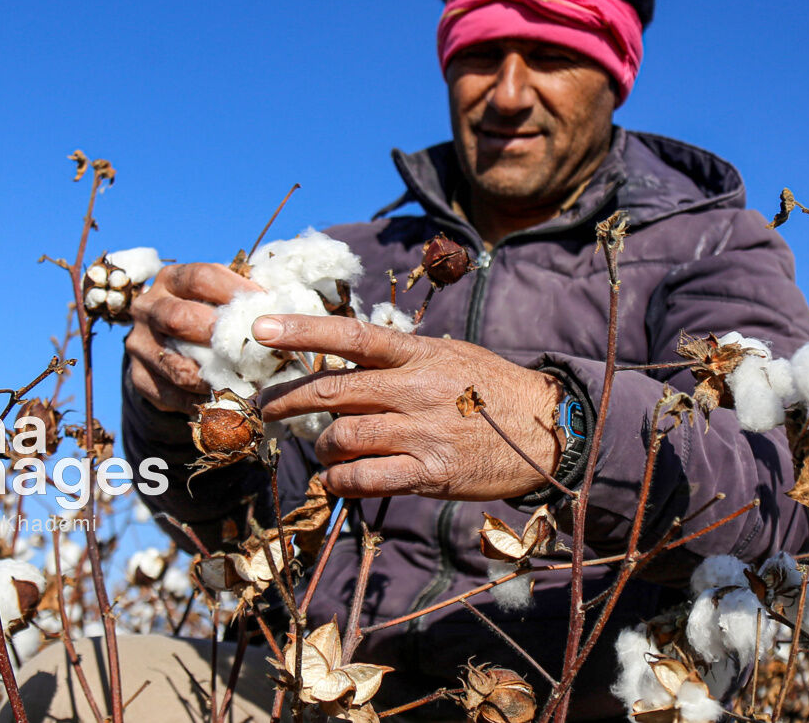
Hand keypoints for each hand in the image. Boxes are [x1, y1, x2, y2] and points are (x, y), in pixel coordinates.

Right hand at [125, 263, 261, 412]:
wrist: (168, 347)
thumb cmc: (208, 315)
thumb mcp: (220, 297)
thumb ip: (244, 298)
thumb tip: (283, 308)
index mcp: (171, 280)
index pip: (200, 277)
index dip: (234, 290)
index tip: (264, 305)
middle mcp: (148, 308)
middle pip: (179, 318)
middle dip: (219, 335)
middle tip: (251, 348)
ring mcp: (139, 345)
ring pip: (178, 365)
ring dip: (216, 377)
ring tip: (249, 382)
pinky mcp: (139, 378)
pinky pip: (173, 395)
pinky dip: (204, 401)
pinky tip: (230, 400)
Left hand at [253, 313, 563, 500]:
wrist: (547, 430)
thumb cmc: (491, 389)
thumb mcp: (450, 356)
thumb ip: (401, 359)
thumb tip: (347, 362)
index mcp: (420, 354)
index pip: (352, 336)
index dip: (303, 330)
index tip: (261, 328)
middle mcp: (417, 389)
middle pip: (333, 392)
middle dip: (287, 400)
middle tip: (264, 407)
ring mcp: (423, 432)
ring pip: (343, 437)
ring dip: (322, 446)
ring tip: (324, 450)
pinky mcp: (431, 473)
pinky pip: (365, 478)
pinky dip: (340, 480)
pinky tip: (338, 479)